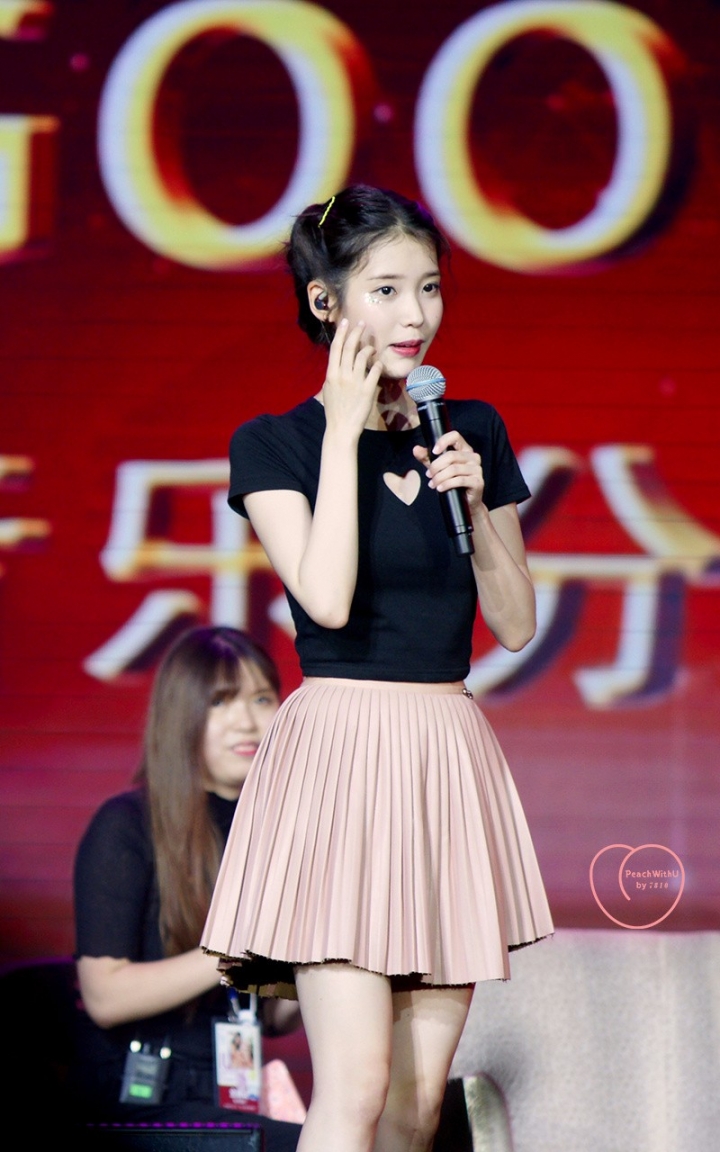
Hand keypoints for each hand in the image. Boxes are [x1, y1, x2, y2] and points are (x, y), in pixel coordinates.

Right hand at [321, 320, 382, 438]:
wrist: (341, 428)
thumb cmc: (335, 410)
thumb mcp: (329, 389)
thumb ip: (334, 374)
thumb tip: (338, 362)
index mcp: (331, 374)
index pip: (336, 348)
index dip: (341, 333)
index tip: (346, 322)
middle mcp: (342, 375)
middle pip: (350, 347)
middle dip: (356, 332)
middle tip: (362, 323)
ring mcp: (355, 382)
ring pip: (363, 356)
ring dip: (369, 348)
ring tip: (371, 348)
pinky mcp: (367, 390)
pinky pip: (375, 371)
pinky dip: (378, 365)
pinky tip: (378, 364)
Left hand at [412, 431, 484, 514]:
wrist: (466, 502)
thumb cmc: (453, 482)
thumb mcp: (438, 468)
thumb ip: (427, 458)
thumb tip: (416, 449)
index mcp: (464, 449)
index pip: (455, 436)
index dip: (443, 441)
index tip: (434, 452)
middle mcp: (473, 457)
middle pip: (451, 455)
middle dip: (436, 466)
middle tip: (428, 475)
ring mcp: (477, 469)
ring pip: (454, 469)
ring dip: (439, 477)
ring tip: (432, 484)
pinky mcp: (478, 482)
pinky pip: (459, 480)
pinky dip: (447, 484)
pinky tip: (440, 488)